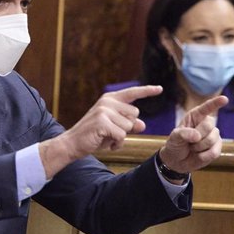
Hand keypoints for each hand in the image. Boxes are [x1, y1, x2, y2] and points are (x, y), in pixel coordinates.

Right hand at [39, 85, 162, 177]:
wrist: (73, 143)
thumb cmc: (94, 135)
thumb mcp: (113, 128)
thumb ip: (128, 124)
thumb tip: (143, 124)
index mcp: (110, 99)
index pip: (133, 93)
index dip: (147, 91)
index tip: (160, 89)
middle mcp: (107, 102)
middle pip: (135, 114)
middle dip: (127, 127)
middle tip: (111, 132)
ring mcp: (104, 111)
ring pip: (128, 126)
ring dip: (120, 137)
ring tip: (106, 137)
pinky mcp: (102, 122)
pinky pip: (121, 135)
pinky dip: (116, 144)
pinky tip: (105, 143)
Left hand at [158, 95, 228, 174]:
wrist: (177, 161)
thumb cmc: (175, 145)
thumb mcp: (174, 138)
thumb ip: (183, 134)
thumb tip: (197, 136)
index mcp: (195, 116)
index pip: (206, 107)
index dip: (216, 103)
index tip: (224, 99)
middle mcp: (206, 123)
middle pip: (209, 125)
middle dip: (197, 136)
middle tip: (189, 142)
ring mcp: (213, 135)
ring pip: (212, 140)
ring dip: (198, 148)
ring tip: (192, 148)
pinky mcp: (217, 147)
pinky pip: (214, 152)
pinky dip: (204, 156)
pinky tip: (198, 155)